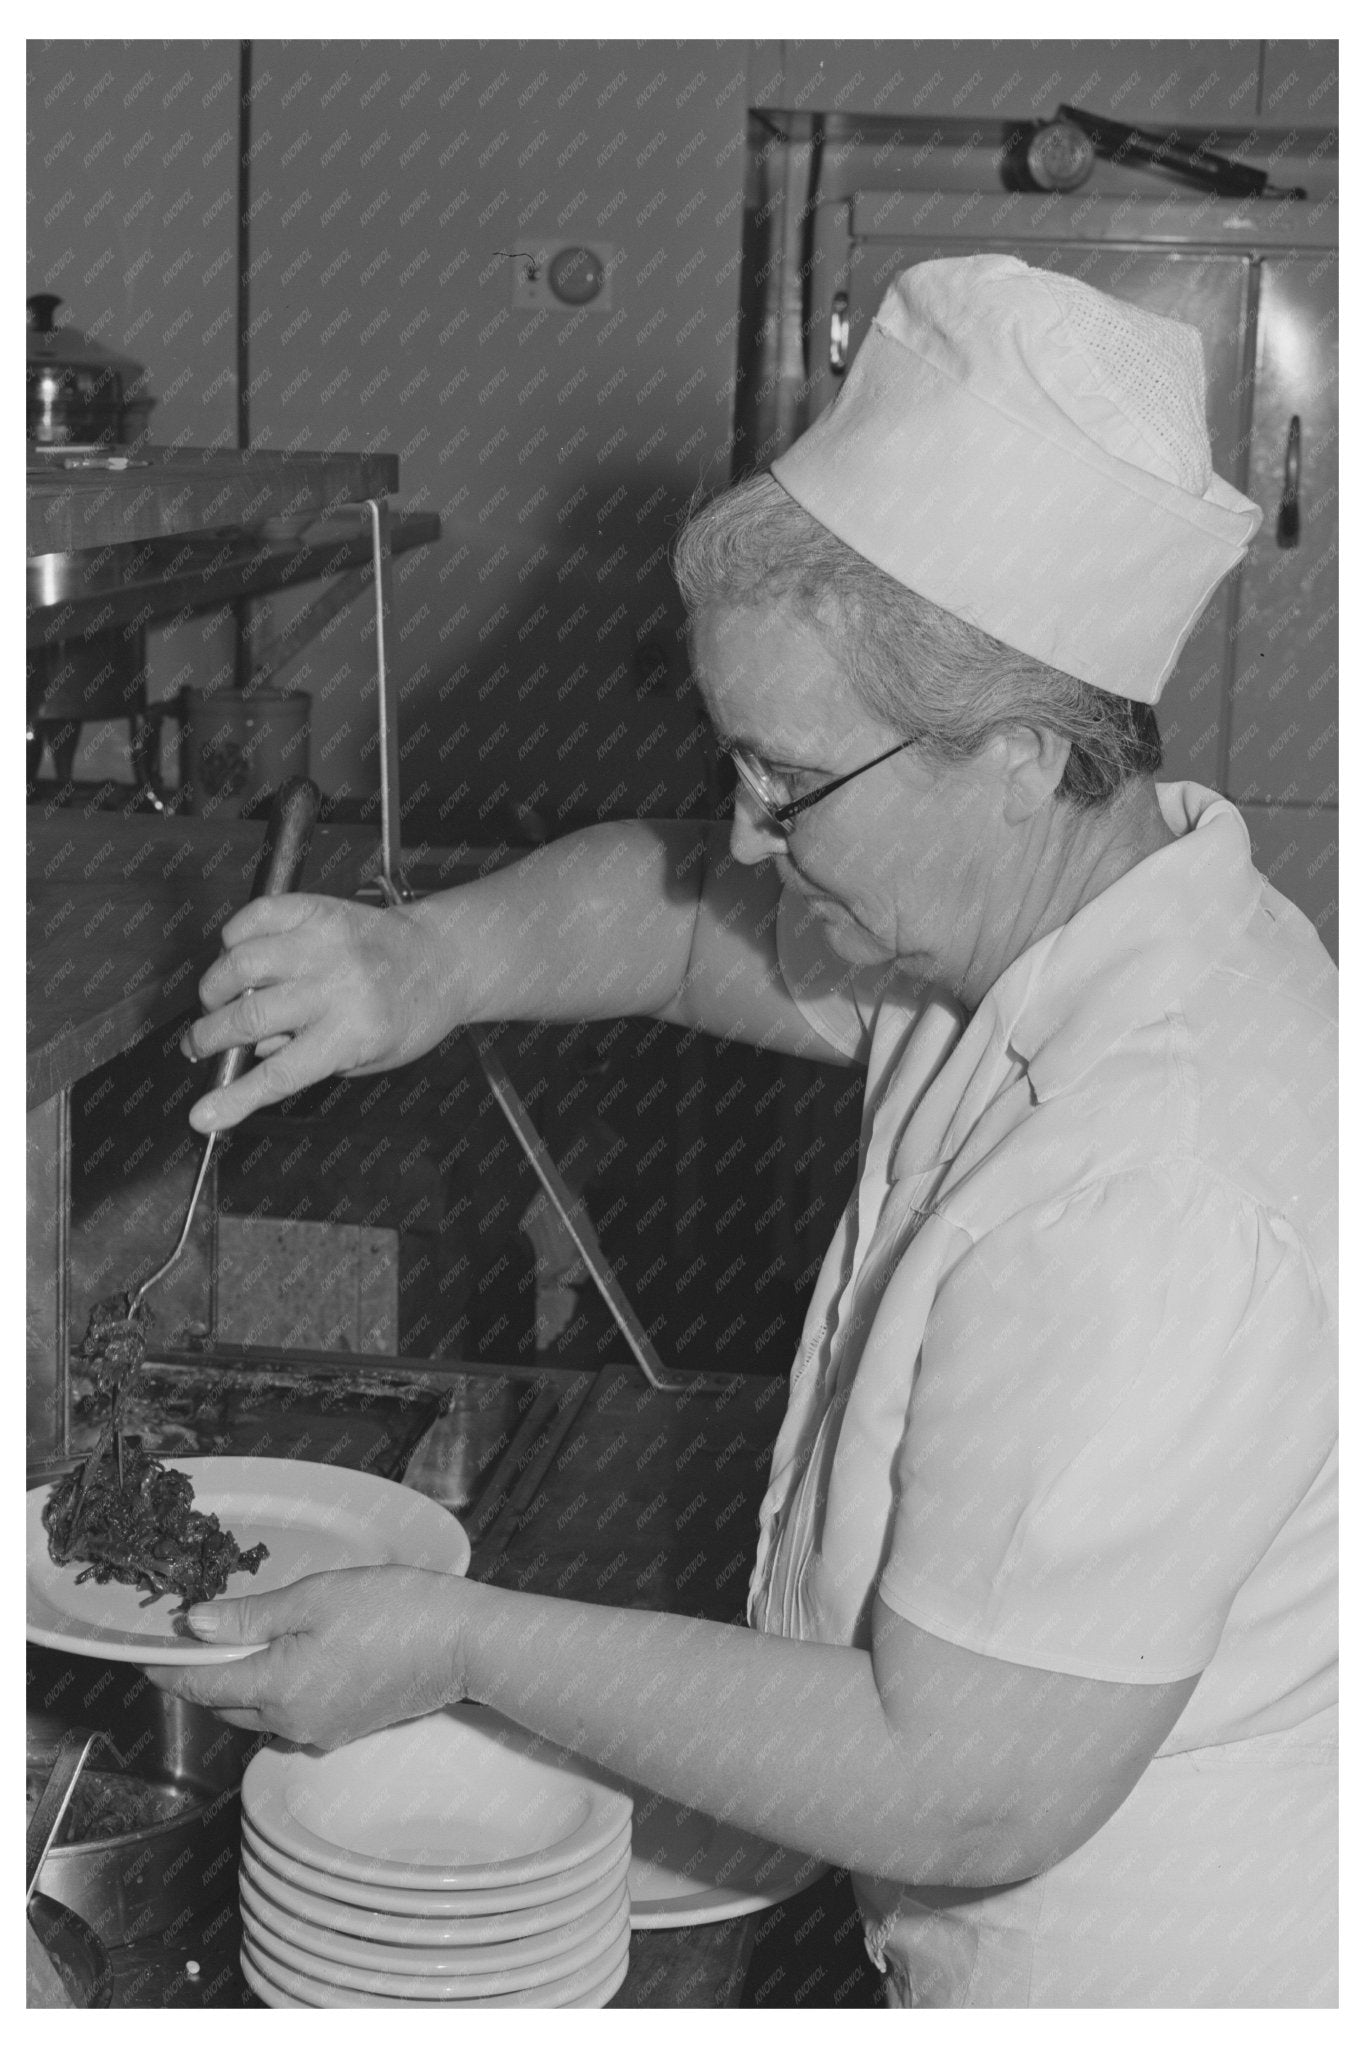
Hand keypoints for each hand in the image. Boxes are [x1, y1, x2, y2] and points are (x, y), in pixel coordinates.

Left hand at [143, 1567, 470, 1748]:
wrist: (464, 1643)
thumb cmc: (394, 1610)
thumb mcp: (315, 1598)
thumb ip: (250, 1617)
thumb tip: (195, 1626)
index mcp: (278, 1689)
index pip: (203, 1686)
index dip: (171, 1669)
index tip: (147, 1655)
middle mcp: (293, 1723)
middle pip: (227, 1705)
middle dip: (204, 1676)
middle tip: (195, 1639)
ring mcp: (322, 1731)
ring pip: (259, 1712)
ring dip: (242, 1684)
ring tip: (241, 1642)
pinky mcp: (347, 1729)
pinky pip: (292, 1715)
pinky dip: (277, 1691)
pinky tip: (291, 1658)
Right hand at [181, 894, 442, 1130]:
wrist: (442, 959)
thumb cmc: (407, 1014)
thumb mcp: (368, 1058)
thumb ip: (308, 1060)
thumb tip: (248, 1054)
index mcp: (356, 1032)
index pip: (279, 1074)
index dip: (233, 1099)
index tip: (202, 1116)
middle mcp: (338, 984)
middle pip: (248, 1017)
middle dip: (208, 1038)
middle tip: (198, 1045)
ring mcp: (325, 942)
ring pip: (240, 963)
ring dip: (214, 987)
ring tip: (217, 1000)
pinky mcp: (318, 910)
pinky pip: (254, 916)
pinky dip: (233, 937)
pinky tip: (236, 955)